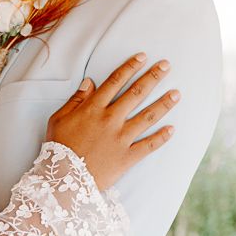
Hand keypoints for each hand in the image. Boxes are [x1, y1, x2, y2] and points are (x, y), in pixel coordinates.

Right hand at [45, 53, 179, 189]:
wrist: (64, 178)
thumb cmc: (58, 146)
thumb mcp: (59, 118)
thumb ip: (76, 99)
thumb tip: (90, 82)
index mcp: (93, 108)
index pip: (115, 81)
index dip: (129, 67)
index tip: (142, 57)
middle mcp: (110, 119)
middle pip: (135, 94)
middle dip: (152, 77)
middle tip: (166, 66)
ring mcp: (121, 138)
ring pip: (147, 117)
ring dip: (164, 104)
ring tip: (177, 93)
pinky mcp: (127, 157)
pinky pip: (148, 145)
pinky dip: (162, 137)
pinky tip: (172, 129)